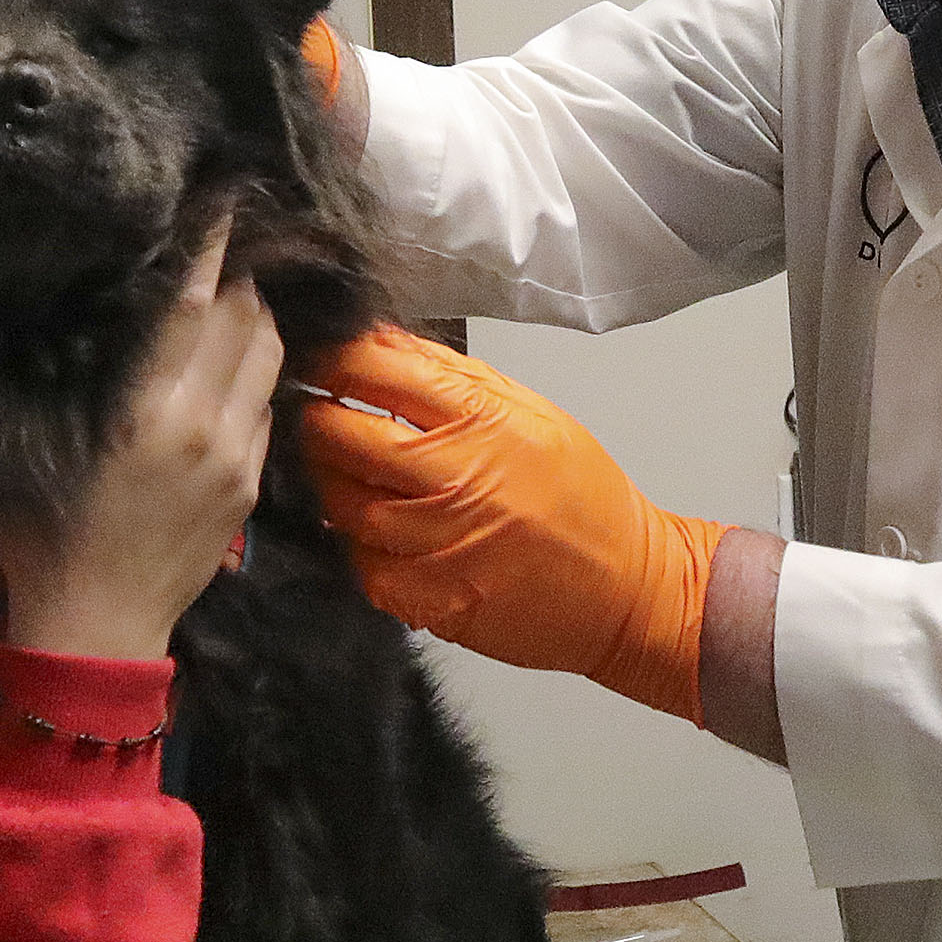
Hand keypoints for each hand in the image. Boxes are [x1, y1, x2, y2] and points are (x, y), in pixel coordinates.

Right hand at [0, 223, 281, 660]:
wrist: (98, 628)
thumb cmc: (44, 539)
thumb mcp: (36, 448)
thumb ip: (60, 378)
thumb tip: (62, 314)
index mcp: (147, 412)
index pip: (193, 306)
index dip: (210, 249)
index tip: (221, 203)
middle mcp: (205, 426)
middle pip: (247, 321)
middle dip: (240, 275)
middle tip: (226, 243)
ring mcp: (237, 458)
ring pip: (269, 360)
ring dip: (257, 318)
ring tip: (236, 292)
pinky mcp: (250, 485)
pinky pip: (266, 406)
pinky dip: (256, 371)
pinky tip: (234, 362)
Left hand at [290, 326, 725, 722]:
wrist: (627, 590)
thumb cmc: (585, 499)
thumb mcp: (532, 413)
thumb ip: (452, 376)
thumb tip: (384, 342)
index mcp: (484, 422)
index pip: (377, 371)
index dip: (333, 361)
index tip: (318, 360)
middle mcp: (456, 481)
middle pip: (342, 437)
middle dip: (316, 419)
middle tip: (313, 415)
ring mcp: (437, 546)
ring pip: (341, 503)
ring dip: (329, 482)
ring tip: (343, 472)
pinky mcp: (427, 600)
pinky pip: (359, 563)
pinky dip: (354, 541)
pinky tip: (372, 528)